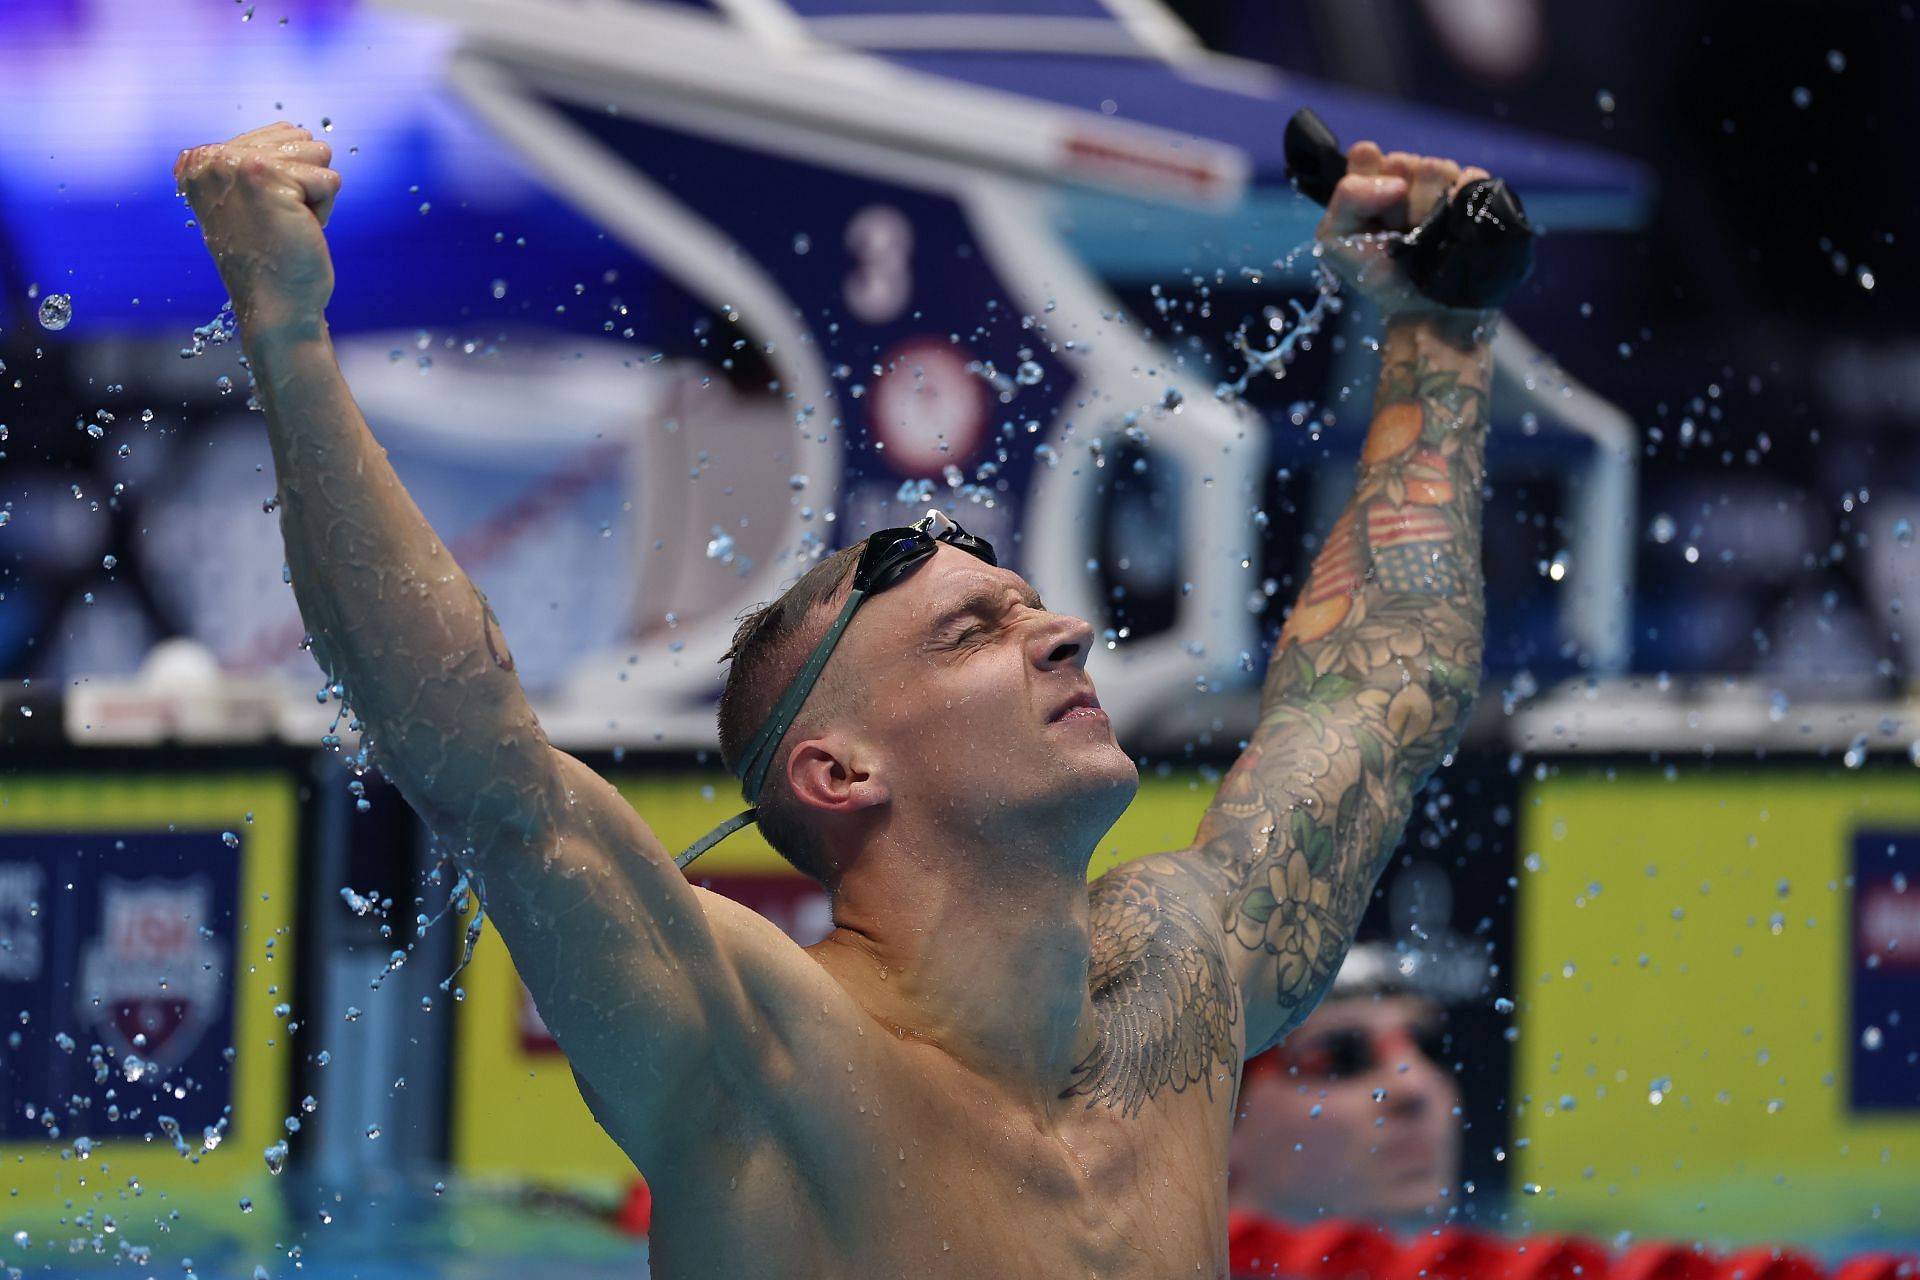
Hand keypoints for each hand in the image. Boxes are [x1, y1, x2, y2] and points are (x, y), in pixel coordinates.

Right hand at [174, 122, 340, 332]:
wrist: (275, 307)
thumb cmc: (271, 259)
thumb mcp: (254, 201)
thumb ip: (262, 161)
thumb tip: (298, 130)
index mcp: (199, 159)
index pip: (279, 134)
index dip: (289, 177)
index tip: (265, 214)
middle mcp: (211, 156)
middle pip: (299, 138)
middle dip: (304, 182)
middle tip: (280, 221)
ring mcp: (236, 164)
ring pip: (317, 153)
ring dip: (315, 194)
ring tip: (288, 224)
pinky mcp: (268, 178)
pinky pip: (329, 180)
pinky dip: (324, 210)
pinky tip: (299, 232)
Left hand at [1315, 141, 1492, 319]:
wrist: (1423, 309)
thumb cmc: (1378, 274)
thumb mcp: (1338, 241)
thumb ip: (1348, 200)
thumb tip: (1396, 183)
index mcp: (1375, 179)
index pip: (1366, 155)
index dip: (1368, 183)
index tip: (1372, 212)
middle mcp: (1410, 174)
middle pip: (1403, 162)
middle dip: (1395, 205)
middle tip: (1397, 235)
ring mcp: (1445, 181)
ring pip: (1437, 169)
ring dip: (1426, 208)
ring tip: (1424, 239)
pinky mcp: (1477, 192)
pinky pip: (1472, 178)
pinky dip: (1460, 200)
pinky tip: (1452, 225)